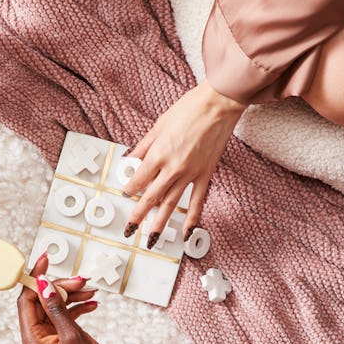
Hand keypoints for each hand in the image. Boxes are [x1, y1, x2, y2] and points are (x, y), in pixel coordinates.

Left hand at [17, 254, 135, 343]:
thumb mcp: (72, 336)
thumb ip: (56, 309)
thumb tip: (43, 284)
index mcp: (32, 341)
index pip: (26, 302)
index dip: (36, 279)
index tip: (45, 260)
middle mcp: (37, 339)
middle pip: (41, 302)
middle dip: (60, 288)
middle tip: (81, 281)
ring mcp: (50, 339)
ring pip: (55, 307)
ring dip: (72, 296)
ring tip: (91, 290)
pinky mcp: (62, 339)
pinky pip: (65, 316)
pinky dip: (78, 307)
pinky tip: (93, 303)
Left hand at [122, 80, 246, 245]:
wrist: (218, 103)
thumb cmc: (188, 109)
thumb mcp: (157, 126)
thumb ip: (142, 147)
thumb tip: (129, 159)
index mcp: (158, 155)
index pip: (138, 180)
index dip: (129, 190)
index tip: (125, 195)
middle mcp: (172, 168)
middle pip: (151, 198)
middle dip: (139, 216)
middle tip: (129, 230)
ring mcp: (190, 173)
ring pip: (171, 204)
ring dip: (160, 223)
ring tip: (152, 239)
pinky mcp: (205, 174)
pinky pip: (197, 200)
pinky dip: (192, 217)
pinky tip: (187, 231)